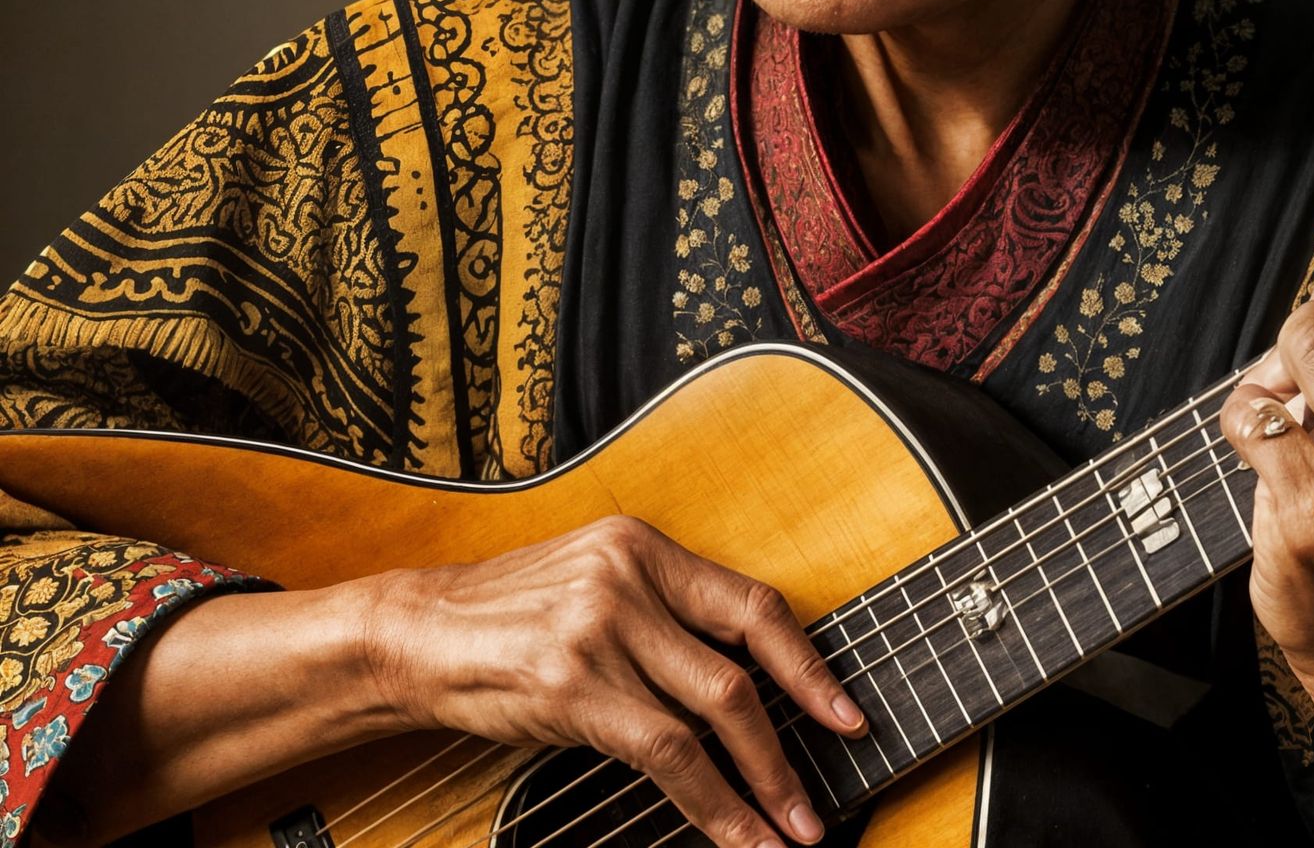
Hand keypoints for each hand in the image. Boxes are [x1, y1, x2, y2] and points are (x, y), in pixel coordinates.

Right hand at [359, 515, 864, 847]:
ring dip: (765, 780)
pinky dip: (714, 805)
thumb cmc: (509, 613)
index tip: (845, 708)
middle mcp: (630, 576)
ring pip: (714, 709)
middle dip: (802, 723)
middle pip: (744, 657)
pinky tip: (738, 836)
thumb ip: (663, 611)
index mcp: (643, 544)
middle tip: (838, 770)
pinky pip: (667, 754)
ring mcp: (602, 630)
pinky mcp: (574, 687)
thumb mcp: (592, 581)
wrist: (418, 632)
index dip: (806, 660)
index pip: (750, 601)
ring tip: (794, 827)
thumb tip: (747, 680)